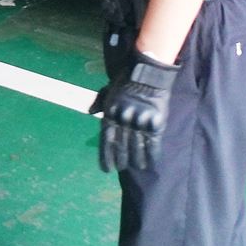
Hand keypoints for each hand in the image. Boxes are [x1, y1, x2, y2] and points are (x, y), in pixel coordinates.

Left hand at [89, 49, 178, 171]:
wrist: (147, 76)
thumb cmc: (125, 83)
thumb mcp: (108, 90)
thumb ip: (99, 102)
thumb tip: (90, 113)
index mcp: (110, 113)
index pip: (106, 141)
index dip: (106, 157)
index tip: (107, 169)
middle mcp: (124, 120)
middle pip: (121, 147)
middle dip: (121, 161)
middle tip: (121, 168)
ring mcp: (140, 123)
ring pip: (137, 149)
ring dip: (136, 162)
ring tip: (137, 167)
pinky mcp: (155, 123)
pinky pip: (153, 144)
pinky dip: (152, 156)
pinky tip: (150, 164)